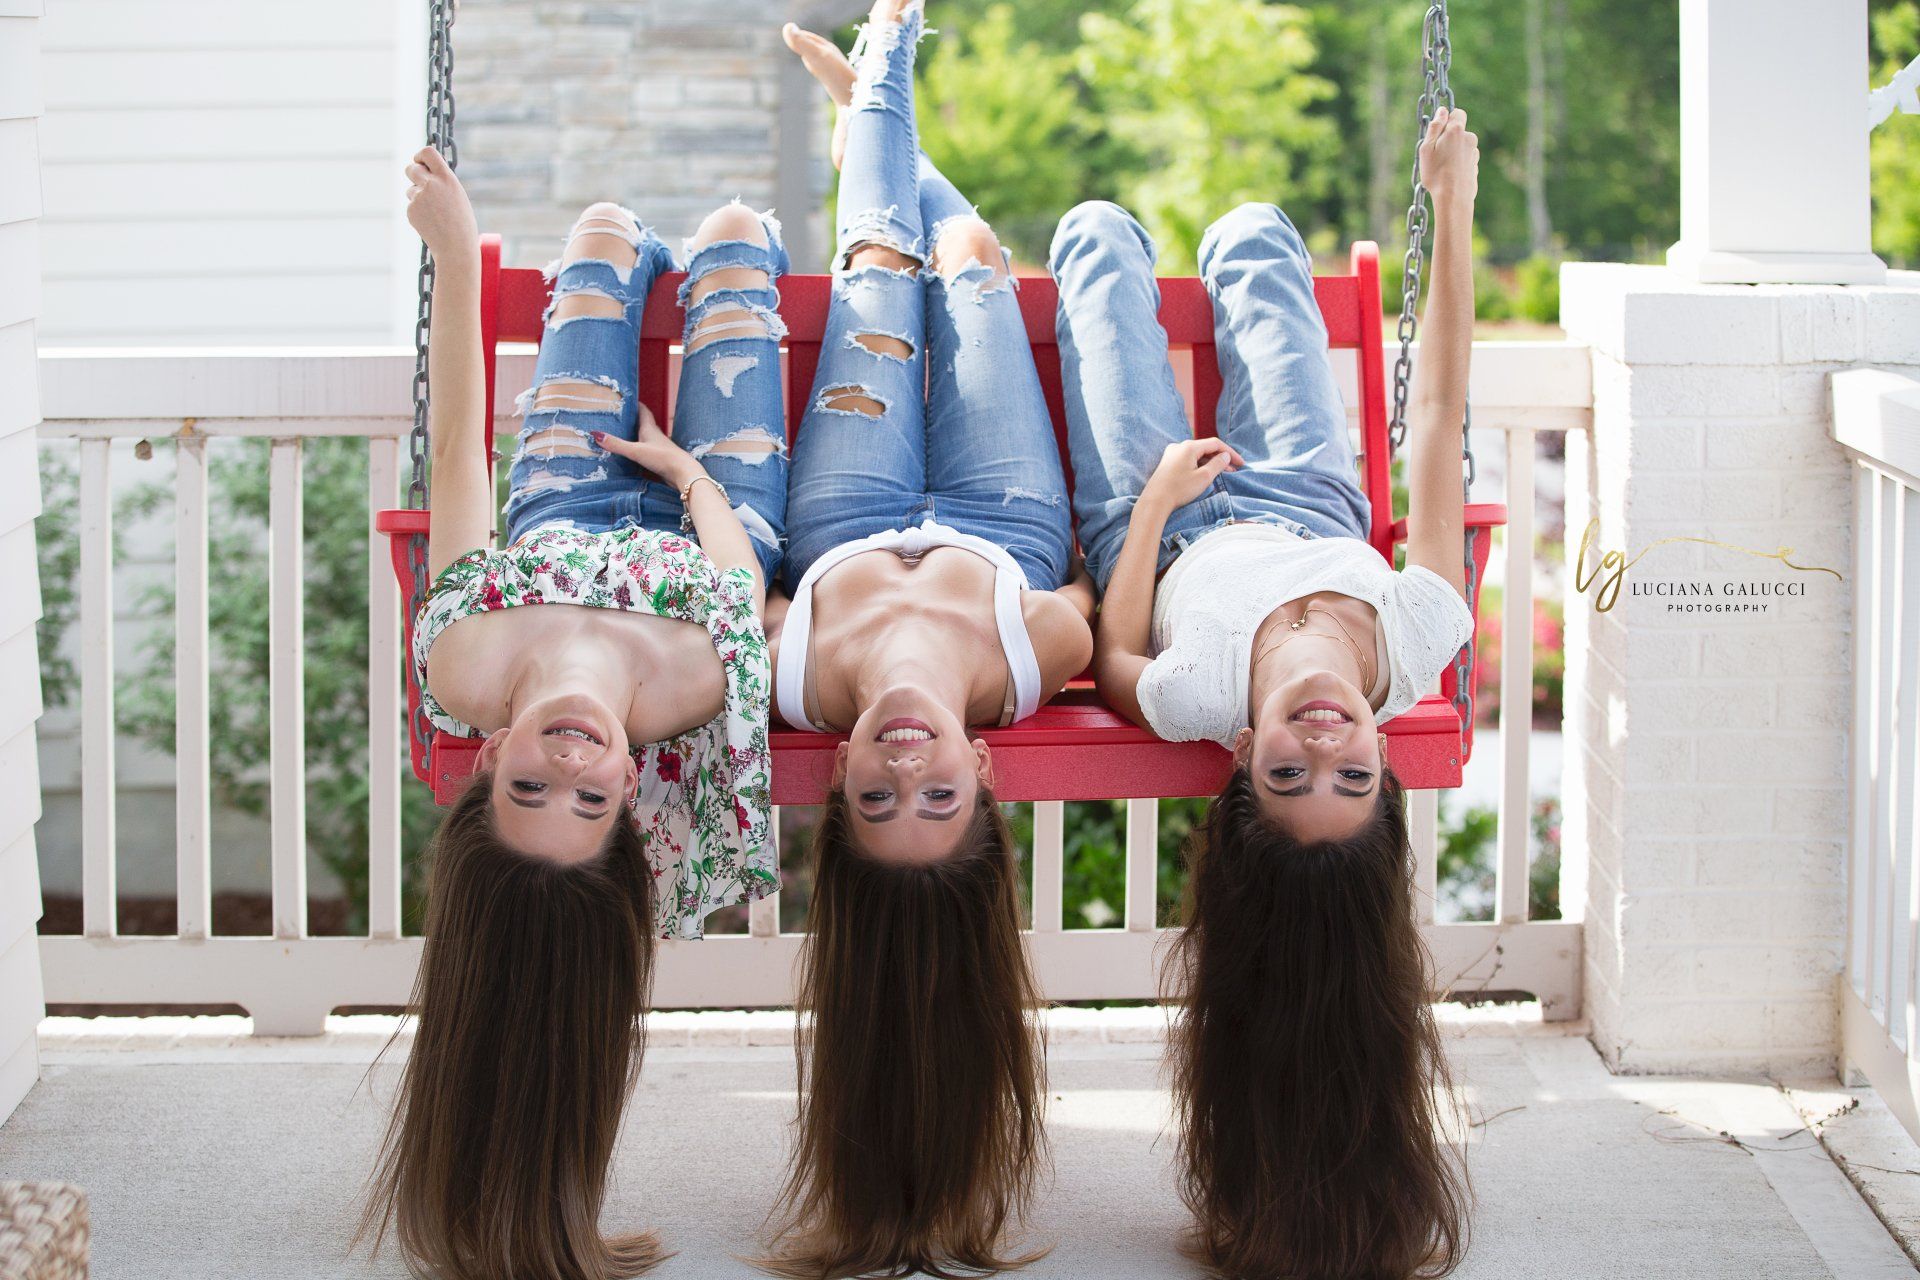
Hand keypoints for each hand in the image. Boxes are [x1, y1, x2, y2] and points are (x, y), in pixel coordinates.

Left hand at [404, 146, 478, 262]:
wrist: (456, 247)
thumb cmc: (462, 223)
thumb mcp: (457, 196)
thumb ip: (442, 182)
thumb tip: (425, 173)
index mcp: (447, 178)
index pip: (427, 152)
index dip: (420, 156)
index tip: (420, 161)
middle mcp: (431, 184)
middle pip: (411, 168)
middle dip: (413, 174)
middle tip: (421, 184)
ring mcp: (419, 197)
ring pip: (410, 189)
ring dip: (417, 196)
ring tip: (434, 212)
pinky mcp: (411, 210)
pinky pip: (411, 205)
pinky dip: (418, 212)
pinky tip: (430, 222)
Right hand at [591, 404, 700, 486]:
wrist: (683, 474)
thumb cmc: (662, 458)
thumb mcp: (636, 450)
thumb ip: (617, 444)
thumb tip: (595, 434)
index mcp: (650, 428)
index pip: (643, 411)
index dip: (636, 404)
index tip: (626, 399)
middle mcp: (655, 436)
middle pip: (643, 423)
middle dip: (632, 419)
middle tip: (618, 417)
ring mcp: (658, 448)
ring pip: (645, 438)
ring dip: (635, 435)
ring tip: (621, 435)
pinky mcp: (660, 459)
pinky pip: (646, 451)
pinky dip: (638, 450)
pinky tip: (631, 455)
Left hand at [1141, 437, 1241, 513]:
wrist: (1154, 502)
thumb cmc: (1179, 490)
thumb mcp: (1204, 477)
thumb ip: (1218, 464)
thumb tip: (1225, 456)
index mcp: (1189, 446)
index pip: (1215, 444)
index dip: (1230, 453)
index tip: (1241, 464)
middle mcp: (1179, 446)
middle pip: (1206, 448)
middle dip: (1221, 458)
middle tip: (1234, 470)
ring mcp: (1171, 454)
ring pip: (1197, 455)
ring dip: (1211, 463)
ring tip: (1223, 473)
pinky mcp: (1167, 463)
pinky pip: (1188, 460)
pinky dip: (1199, 465)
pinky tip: (1206, 474)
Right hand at [1419, 106, 1478, 211]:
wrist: (1453, 198)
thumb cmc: (1436, 173)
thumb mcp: (1426, 148)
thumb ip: (1435, 126)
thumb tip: (1442, 110)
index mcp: (1456, 130)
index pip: (1457, 113)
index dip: (1447, 119)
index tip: (1437, 131)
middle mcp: (1469, 138)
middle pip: (1459, 131)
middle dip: (1448, 138)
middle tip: (1435, 153)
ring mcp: (1474, 152)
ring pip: (1462, 145)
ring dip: (1453, 151)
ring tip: (1441, 167)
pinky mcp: (1475, 165)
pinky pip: (1465, 158)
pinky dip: (1458, 163)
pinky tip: (1449, 174)